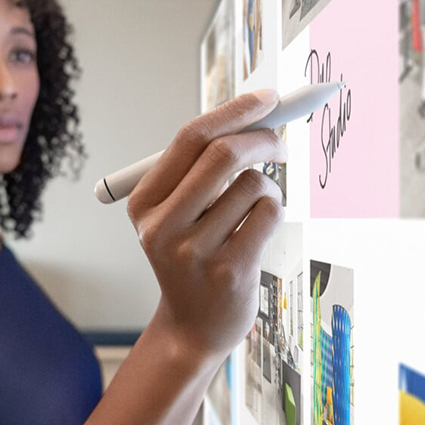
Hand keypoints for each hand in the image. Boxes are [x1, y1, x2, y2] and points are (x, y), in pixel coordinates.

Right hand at [126, 90, 286, 357]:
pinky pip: (269, 213)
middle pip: (223, 154)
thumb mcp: (176, 213)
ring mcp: (195, 251)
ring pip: (253, 184)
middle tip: (280, 143)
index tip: (267, 98)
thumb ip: (201, 168)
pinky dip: (273, 212)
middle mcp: (162, 226)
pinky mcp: (230, 271)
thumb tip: (257, 112)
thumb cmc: (192, 256)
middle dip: (262, 138)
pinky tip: (257, 232)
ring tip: (253, 210)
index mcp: (144, 203)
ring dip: (266, 188)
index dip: (233, 111)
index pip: (190, 139)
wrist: (192, 327)